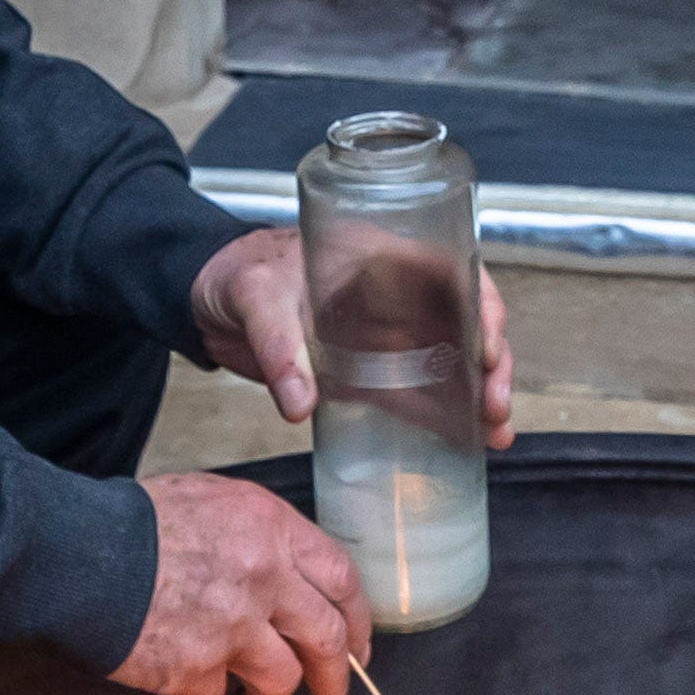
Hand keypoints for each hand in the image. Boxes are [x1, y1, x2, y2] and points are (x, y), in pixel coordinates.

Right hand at [120, 471, 360, 694]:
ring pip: (280, 680)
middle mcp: (265, 577)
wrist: (75, 552)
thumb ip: (257, 539)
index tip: (357, 649)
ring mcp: (233, 626)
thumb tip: (284, 581)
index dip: (357, 620)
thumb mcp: (210, 501)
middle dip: (336, 681)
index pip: (341, 579)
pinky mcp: (196, 667)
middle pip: (327, 640)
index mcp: (271, 529)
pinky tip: (175, 681)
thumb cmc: (133, 522)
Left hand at [188, 226, 517, 449]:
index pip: (451, 269)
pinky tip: (465, 442)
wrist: (199, 298)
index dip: (482, 305)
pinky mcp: (363, 368)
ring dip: (476, 395)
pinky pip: (413, 390)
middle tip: (494, 406)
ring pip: (448, 358)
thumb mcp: (254, 297)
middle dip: (490, 362)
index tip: (488, 349)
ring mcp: (381, 330)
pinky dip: (441, 415)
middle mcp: (391, 290)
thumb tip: (299, 403)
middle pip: (463, 319)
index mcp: (377, 252)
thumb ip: (277, 346)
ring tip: (493, 434)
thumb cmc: (232, 272)